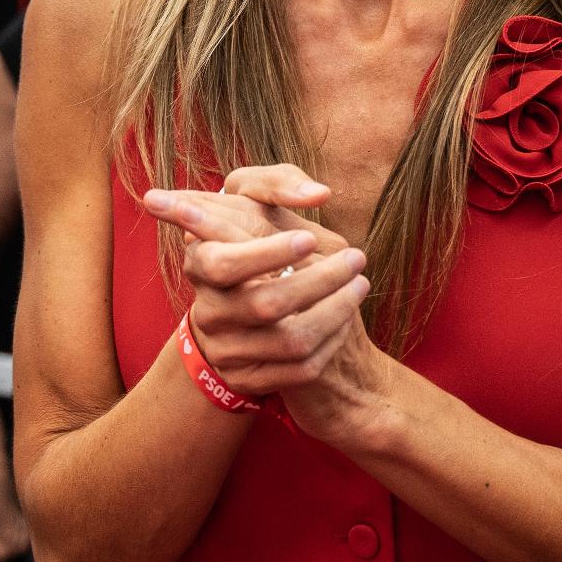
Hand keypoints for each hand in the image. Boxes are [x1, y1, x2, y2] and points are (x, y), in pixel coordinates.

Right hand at [145, 166, 387, 443]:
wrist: (243, 294)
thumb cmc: (255, 231)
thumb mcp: (257, 197)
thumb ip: (280, 183)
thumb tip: (318, 194)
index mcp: (201, 260)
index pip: (222, 262)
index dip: (267, 253)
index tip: (308, 239)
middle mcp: (208, 309)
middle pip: (266, 304)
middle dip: (320, 280)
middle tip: (356, 257)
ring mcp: (225, 349)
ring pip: (290, 340)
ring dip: (336, 310)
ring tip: (360, 282)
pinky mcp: (248, 378)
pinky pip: (299, 369)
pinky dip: (331, 341)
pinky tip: (346, 316)